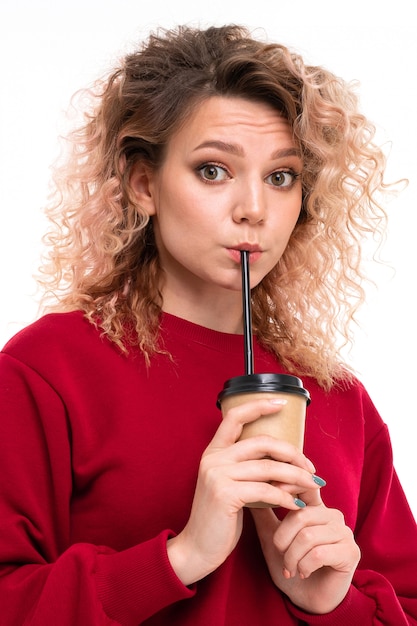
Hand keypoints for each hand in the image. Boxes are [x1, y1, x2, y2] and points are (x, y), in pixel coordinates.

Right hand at [167, 398, 319, 585]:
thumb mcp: (233, 486)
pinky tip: (296, 504)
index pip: (235, 417)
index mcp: (214, 452)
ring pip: (268, 467)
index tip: (281, 403)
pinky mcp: (225, 493)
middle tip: (310, 468)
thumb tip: (287, 462)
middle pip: (261, 442)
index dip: (258, 406)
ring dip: (296, 476)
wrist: (198, 548)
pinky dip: (286, 497)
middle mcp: (213, 458)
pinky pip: (266, 490)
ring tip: (312, 486)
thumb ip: (251, 470)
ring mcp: (217, 474)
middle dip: (292, 453)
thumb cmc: (220, 519)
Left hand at [251, 486, 360, 613]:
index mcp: (315, 508)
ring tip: (290, 568)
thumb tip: (250, 488)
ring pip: (308, 536)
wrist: (307, 600)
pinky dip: (304, 566)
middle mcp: (332, 515)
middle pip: (300, 515)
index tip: (271, 490)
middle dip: (282, 539)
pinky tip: (303, 573)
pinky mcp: (350, 552)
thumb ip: (264, 513)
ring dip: (292, 557)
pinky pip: (319, 554)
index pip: (304, 486)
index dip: (289, 485)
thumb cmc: (290, 566)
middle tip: (280, 554)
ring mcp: (344, 532)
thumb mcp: (272, 538)